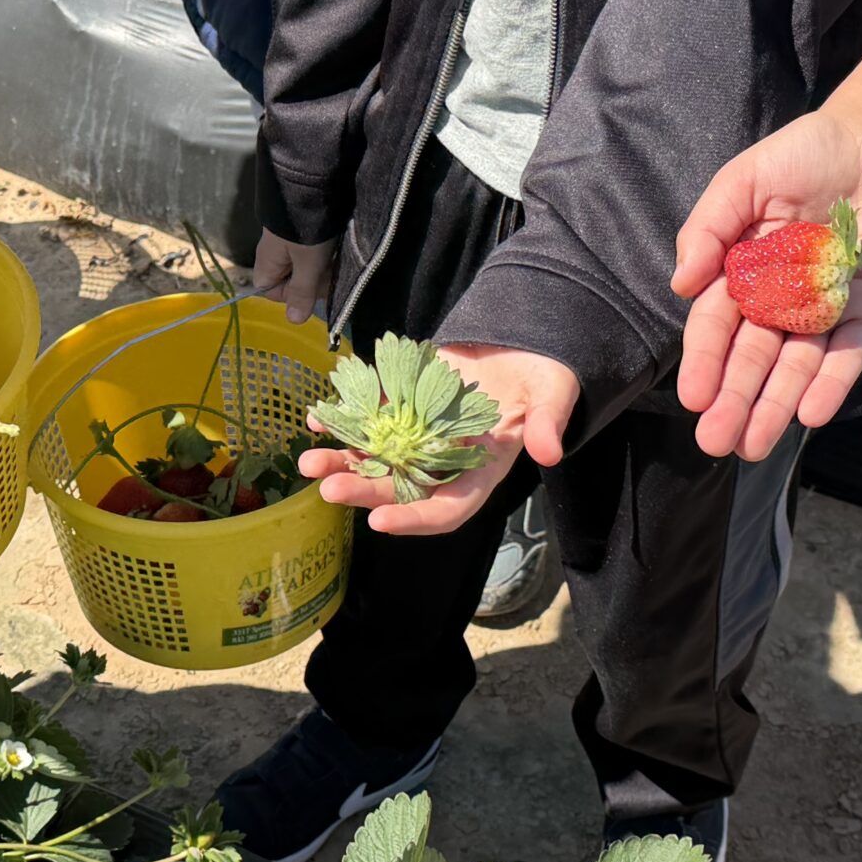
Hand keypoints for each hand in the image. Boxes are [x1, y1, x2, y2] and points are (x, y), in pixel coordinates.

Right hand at [249, 230, 335, 321]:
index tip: (313, 288)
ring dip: (321, 267)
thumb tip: (294, 321)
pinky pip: (310, 251)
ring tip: (335, 261)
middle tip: (329, 273)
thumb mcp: (308, 264)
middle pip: (290, 281)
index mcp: (267, 264)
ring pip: (303, 266)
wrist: (311, 186)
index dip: (294, 296)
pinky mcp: (300, 229)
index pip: (273, 293)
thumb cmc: (306, 230)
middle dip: (312, 282)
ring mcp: (286, 241)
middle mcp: (273, 254)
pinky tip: (336, 250)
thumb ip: (301, 293)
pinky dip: (323, 253)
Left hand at [300, 343, 577, 535]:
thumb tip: (550, 453)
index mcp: (481, 470)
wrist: (521, 339)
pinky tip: (316, 419)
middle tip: (326, 489)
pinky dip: (342, 421)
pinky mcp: (403, 408)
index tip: (380, 522)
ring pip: (376, 458)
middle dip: (363, 491)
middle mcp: (444, 461)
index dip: (415, 517)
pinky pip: (368, 420)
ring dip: (342, 461)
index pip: (448, 508)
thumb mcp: (553, 392)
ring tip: (308, 462)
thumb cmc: (543, 373)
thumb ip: (548, 422)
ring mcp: (419, 436)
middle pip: (399, 487)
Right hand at [669, 106, 861, 461]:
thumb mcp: (744, 180)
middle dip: (735, 399)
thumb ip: (709, 227)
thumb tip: (682, 283)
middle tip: (717, 441)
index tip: (694, 398)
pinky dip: (832, 381)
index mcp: (742, 271)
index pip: (718, 324)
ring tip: (755, 444)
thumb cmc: (805, 153)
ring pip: (797, 365)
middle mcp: (780, 298)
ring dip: (776, 404)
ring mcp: (826, 308)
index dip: (706, 361)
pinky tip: (812, 413)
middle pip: (753, 357)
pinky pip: (850, 351)